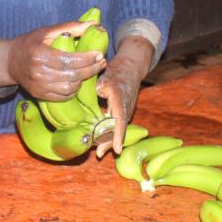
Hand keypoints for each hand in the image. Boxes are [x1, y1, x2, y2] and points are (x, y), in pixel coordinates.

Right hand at [0, 20, 102, 100]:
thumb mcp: (47, 31)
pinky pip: (62, 97)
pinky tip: (77, 81)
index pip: (70, 60)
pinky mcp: (39, 95)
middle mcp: (39, 73)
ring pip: (69, 88)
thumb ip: (70, 27)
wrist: (9, 61)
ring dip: (83, 80)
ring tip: (88, 71)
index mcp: (41, 55)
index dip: (87, 59)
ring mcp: (39, 86)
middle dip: (91, 70)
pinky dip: (73, 90)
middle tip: (100, 62)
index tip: (99, 54)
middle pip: (72, 75)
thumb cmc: (30, 43)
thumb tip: (93, 24)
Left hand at [94, 35, 153, 156]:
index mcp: (119, 99)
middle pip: (119, 128)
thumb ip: (97, 89)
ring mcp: (126, 110)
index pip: (119, 119)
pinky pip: (117, 125)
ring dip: (109, 140)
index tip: (117, 148)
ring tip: (99, 152)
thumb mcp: (104, 76)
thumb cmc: (116, 71)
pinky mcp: (123, 112)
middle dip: (110, 142)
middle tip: (99, 154)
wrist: (131, 67)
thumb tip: (90, 100)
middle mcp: (125, 107)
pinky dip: (110, 133)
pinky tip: (101, 142)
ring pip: (118, 128)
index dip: (117, 134)